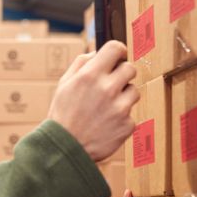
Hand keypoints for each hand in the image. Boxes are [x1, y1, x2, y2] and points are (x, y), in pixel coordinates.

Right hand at [48, 41, 138, 161]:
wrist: (65, 149)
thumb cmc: (62, 115)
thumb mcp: (64, 84)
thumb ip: (81, 64)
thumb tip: (97, 53)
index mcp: (90, 75)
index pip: (116, 48)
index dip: (118, 51)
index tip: (116, 57)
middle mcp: (107, 89)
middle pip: (130, 68)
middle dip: (122, 74)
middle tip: (111, 85)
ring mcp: (120, 108)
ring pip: (134, 91)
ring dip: (123, 96)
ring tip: (106, 108)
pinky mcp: (127, 125)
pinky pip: (131, 114)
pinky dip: (121, 118)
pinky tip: (107, 124)